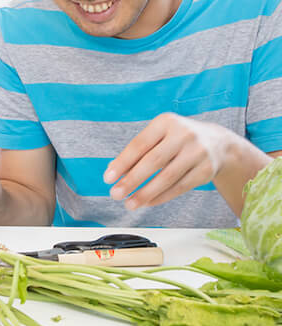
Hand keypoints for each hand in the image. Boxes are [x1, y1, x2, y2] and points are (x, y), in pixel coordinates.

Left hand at [104, 113, 227, 209]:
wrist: (218, 143)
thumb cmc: (177, 140)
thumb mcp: (158, 136)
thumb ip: (136, 151)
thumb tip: (112, 171)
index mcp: (166, 122)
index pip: (140, 144)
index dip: (122, 162)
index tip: (108, 178)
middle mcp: (183, 135)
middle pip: (153, 161)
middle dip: (132, 180)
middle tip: (115, 194)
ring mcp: (197, 152)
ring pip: (167, 177)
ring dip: (145, 193)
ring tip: (129, 203)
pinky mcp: (206, 170)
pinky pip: (180, 187)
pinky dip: (161, 197)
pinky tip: (147, 202)